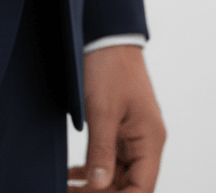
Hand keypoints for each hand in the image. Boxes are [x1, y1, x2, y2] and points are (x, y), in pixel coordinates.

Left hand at [68, 46, 165, 192]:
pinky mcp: (120, 130)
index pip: (142, 188)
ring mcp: (133, 136)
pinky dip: (91, 173)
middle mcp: (146, 141)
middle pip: (129, 185)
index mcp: (150, 138)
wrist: (108, 37)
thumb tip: (100, 187)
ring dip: (94, 187)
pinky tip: (72, 178)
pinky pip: (109, 161)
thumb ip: (102, 152)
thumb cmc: (111, 68)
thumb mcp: (102, 111)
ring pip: (117, 176)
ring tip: (65, 188)